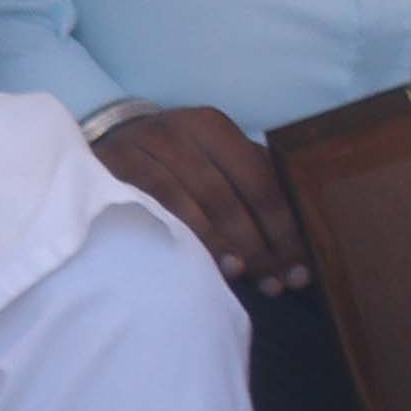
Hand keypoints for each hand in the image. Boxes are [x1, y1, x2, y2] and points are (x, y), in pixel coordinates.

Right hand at [99, 104, 313, 292]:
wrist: (110, 142)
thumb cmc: (177, 162)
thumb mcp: (215, 160)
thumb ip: (254, 188)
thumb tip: (300, 248)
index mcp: (213, 127)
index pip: (260, 182)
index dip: (283, 229)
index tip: (299, 269)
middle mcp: (178, 131)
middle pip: (228, 197)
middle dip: (257, 246)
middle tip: (276, 283)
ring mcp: (141, 147)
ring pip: (191, 203)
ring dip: (221, 245)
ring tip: (242, 275)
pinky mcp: (112, 166)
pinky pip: (154, 206)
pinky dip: (180, 235)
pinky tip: (198, 260)